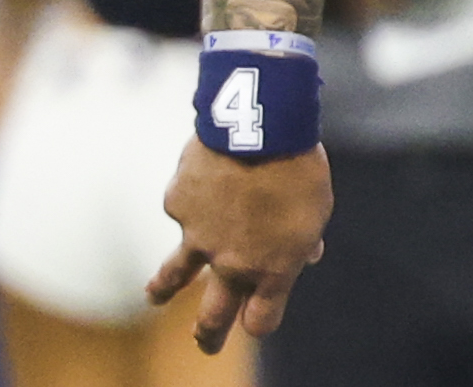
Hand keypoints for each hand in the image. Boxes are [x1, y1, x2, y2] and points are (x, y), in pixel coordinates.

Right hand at [148, 140, 333, 350]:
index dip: (258, 320)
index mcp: (273, 270)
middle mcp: (232, 264)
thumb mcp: (317, 209)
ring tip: (155, 296)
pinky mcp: (178, 207)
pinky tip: (205, 175)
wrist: (260, 129)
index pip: (261, 319)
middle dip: (209, 335)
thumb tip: (311, 254)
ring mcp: (199, 238)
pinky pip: (186, 207)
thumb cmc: (299, 168)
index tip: (256, 319)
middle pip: (214, 318)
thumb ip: (307, 240)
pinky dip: (195, 197)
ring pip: (174, 276)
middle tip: (206, 343)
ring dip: (164, 289)